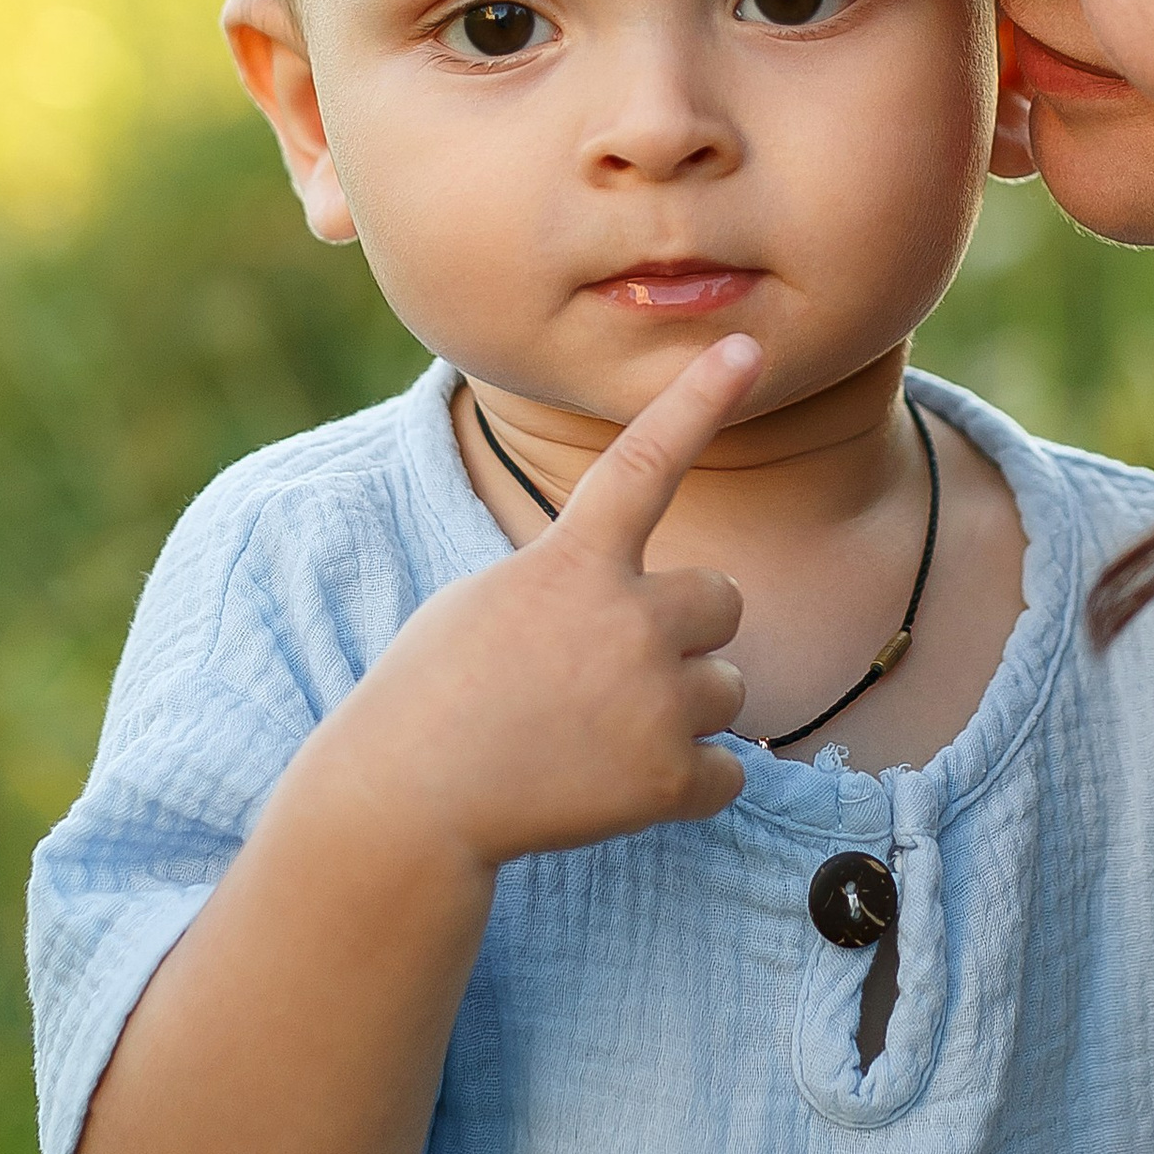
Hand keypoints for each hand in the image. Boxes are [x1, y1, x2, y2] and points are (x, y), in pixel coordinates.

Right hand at [327, 335, 759, 876]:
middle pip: (721, 599)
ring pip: (728, 687)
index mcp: (573, 564)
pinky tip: (615, 786)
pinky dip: (685, 782)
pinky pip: (727, 770)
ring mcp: (655, 702)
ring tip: (597, 733)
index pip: (647, 461)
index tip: (745, 348)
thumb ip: (574, 580)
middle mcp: (629, 620)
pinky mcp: (668, 780)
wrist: (407, 804)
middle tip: (612, 669)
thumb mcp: (489, 599)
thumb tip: (639, 603)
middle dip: (685, 630)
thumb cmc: (433, 695)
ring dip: (681, 707)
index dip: (699, 400)